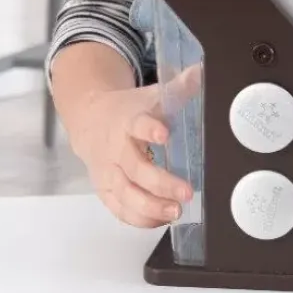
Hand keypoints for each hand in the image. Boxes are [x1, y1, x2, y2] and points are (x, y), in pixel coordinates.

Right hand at [70, 66, 200, 227]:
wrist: (90, 121)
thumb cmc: (128, 111)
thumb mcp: (151, 95)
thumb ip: (178, 87)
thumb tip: (202, 72)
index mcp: (128, 120)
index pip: (137, 123)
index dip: (150, 128)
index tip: (165, 133)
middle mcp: (115, 149)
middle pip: (135, 168)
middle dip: (160, 183)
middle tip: (186, 192)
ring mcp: (108, 172)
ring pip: (126, 194)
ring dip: (151, 207)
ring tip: (176, 211)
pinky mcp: (105, 190)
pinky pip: (120, 209)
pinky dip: (140, 218)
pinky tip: (162, 219)